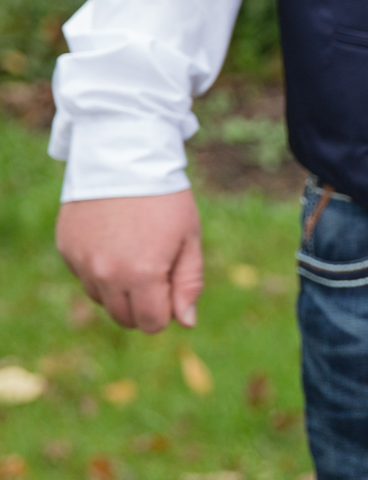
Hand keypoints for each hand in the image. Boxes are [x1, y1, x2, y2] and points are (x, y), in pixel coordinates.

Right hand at [56, 192, 204, 331]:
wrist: (123, 156)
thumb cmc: (165, 198)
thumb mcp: (189, 238)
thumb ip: (189, 283)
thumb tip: (186, 322)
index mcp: (142, 274)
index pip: (151, 323)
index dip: (166, 312)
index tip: (171, 286)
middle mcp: (106, 274)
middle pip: (123, 318)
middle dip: (142, 306)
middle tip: (155, 272)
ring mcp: (82, 262)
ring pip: (101, 299)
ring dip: (118, 288)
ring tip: (133, 251)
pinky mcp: (66, 248)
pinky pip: (84, 275)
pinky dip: (98, 268)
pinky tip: (112, 240)